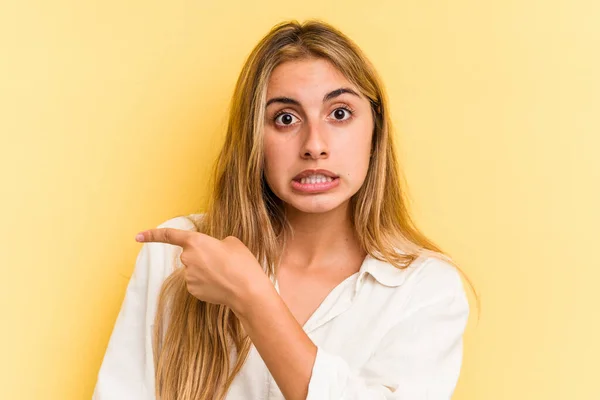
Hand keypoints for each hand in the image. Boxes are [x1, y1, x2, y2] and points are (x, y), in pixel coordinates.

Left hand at [135, 228, 267, 313]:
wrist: (247, 291)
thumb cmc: (242, 263)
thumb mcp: (232, 242)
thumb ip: (216, 242)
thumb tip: (211, 251)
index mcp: (196, 242)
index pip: (169, 236)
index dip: (152, 235)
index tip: (138, 236)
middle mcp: (187, 259)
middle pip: (191, 254)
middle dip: (204, 256)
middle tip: (224, 260)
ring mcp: (188, 277)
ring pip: (195, 269)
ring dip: (207, 270)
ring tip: (227, 274)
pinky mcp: (193, 291)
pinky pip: (198, 282)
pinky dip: (208, 282)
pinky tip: (221, 284)